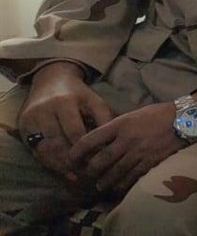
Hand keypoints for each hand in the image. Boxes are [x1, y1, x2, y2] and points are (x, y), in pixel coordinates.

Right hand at [18, 61, 113, 181]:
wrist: (51, 81)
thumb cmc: (78, 95)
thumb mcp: (94, 101)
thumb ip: (104, 119)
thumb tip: (111, 144)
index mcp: (64, 102)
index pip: (74, 132)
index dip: (86, 149)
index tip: (98, 161)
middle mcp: (44, 111)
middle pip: (57, 144)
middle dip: (73, 161)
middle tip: (88, 174)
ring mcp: (31, 120)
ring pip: (45, 151)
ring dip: (60, 167)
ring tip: (76, 176)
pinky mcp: (23, 127)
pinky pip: (36, 151)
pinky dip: (49, 163)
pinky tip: (63, 171)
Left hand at [68, 101, 184, 192]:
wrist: (186, 119)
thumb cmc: (158, 114)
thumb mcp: (133, 114)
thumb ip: (117, 127)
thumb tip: (100, 139)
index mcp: (120, 124)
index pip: (90, 139)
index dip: (76, 152)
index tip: (71, 159)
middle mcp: (127, 139)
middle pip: (100, 160)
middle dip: (90, 171)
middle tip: (86, 175)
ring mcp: (139, 152)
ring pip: (114, 172)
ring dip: (105, 181)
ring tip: (101, 185)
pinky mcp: (151, 161)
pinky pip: (132, 177)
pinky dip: (123, 184)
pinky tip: (119, 186)